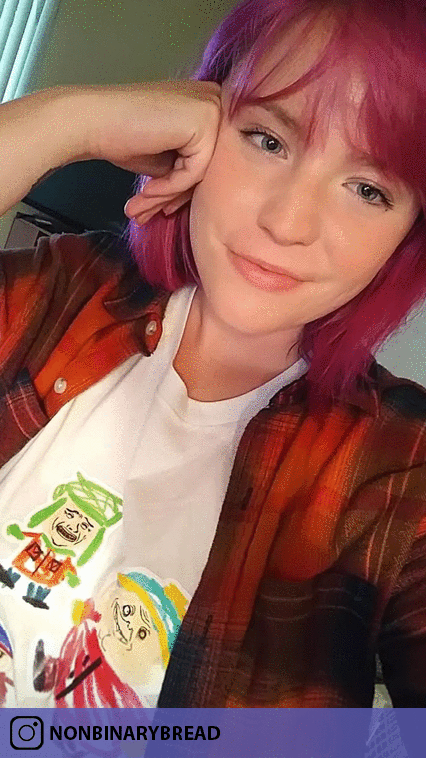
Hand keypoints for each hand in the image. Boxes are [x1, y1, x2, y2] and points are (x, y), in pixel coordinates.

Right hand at [83, 80, 221, 223]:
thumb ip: (187, 167)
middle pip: (205, 165)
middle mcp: (213, 99)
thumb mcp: (165, 156)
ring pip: (200, 171)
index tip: (161, 207)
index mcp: (204, 102)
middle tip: (146, 213)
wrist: (93, 121)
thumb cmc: (122, 135)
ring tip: (140, 208)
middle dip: (173, 195)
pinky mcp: (205, 120)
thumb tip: (198, 198)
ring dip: (167, 195)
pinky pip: (194, 171)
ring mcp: (211, 107)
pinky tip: (146, 191)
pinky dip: (169, 187)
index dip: (180, 187)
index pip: (204, 157)